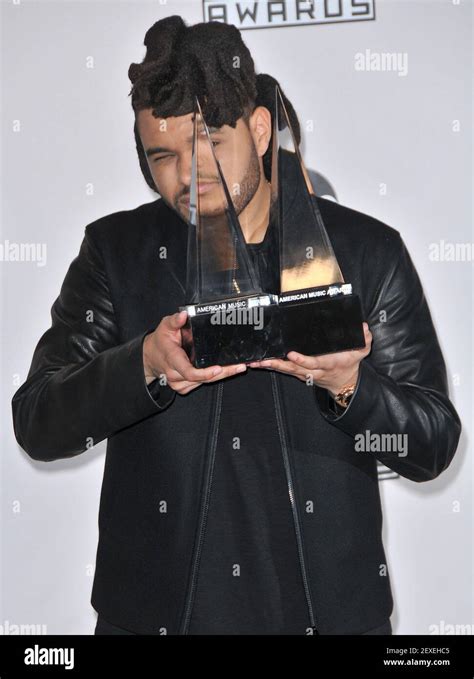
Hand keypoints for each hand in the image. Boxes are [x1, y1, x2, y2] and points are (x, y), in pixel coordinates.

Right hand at [143, 310, 246, 394]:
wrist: (150, 357)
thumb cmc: (161, 341)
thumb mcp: (165, 326)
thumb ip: (175, 320)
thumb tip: (184, 315)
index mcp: (172, 359)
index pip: (189, 371)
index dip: (204, 373)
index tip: (218, 368)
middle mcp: (175, 374)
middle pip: (201, 379)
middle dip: (222, 373)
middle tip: (239, 367)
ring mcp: (178, 382)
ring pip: (203, 383)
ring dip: (221, 376)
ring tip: (237, 367)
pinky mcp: (182, 387)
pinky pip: (200, 384)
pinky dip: (212, 378)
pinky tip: (224, 371)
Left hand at [247, 322, 372, 396]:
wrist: (344, 381)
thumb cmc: (349, 363)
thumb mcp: (361, 352)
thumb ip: (364, 340)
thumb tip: (364, 328)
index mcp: (326, 364)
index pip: (312, 362)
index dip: (301, 359)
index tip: (291, 354)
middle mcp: (313, 370)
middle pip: (292, 368)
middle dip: (276, 364)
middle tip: (262, 360)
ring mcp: (304, 373)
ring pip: (284, 370)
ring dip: (270, 365)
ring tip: (255, 361)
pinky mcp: (298, 372)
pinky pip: (283, 369)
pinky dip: (271, 366)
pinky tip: (259, 362)